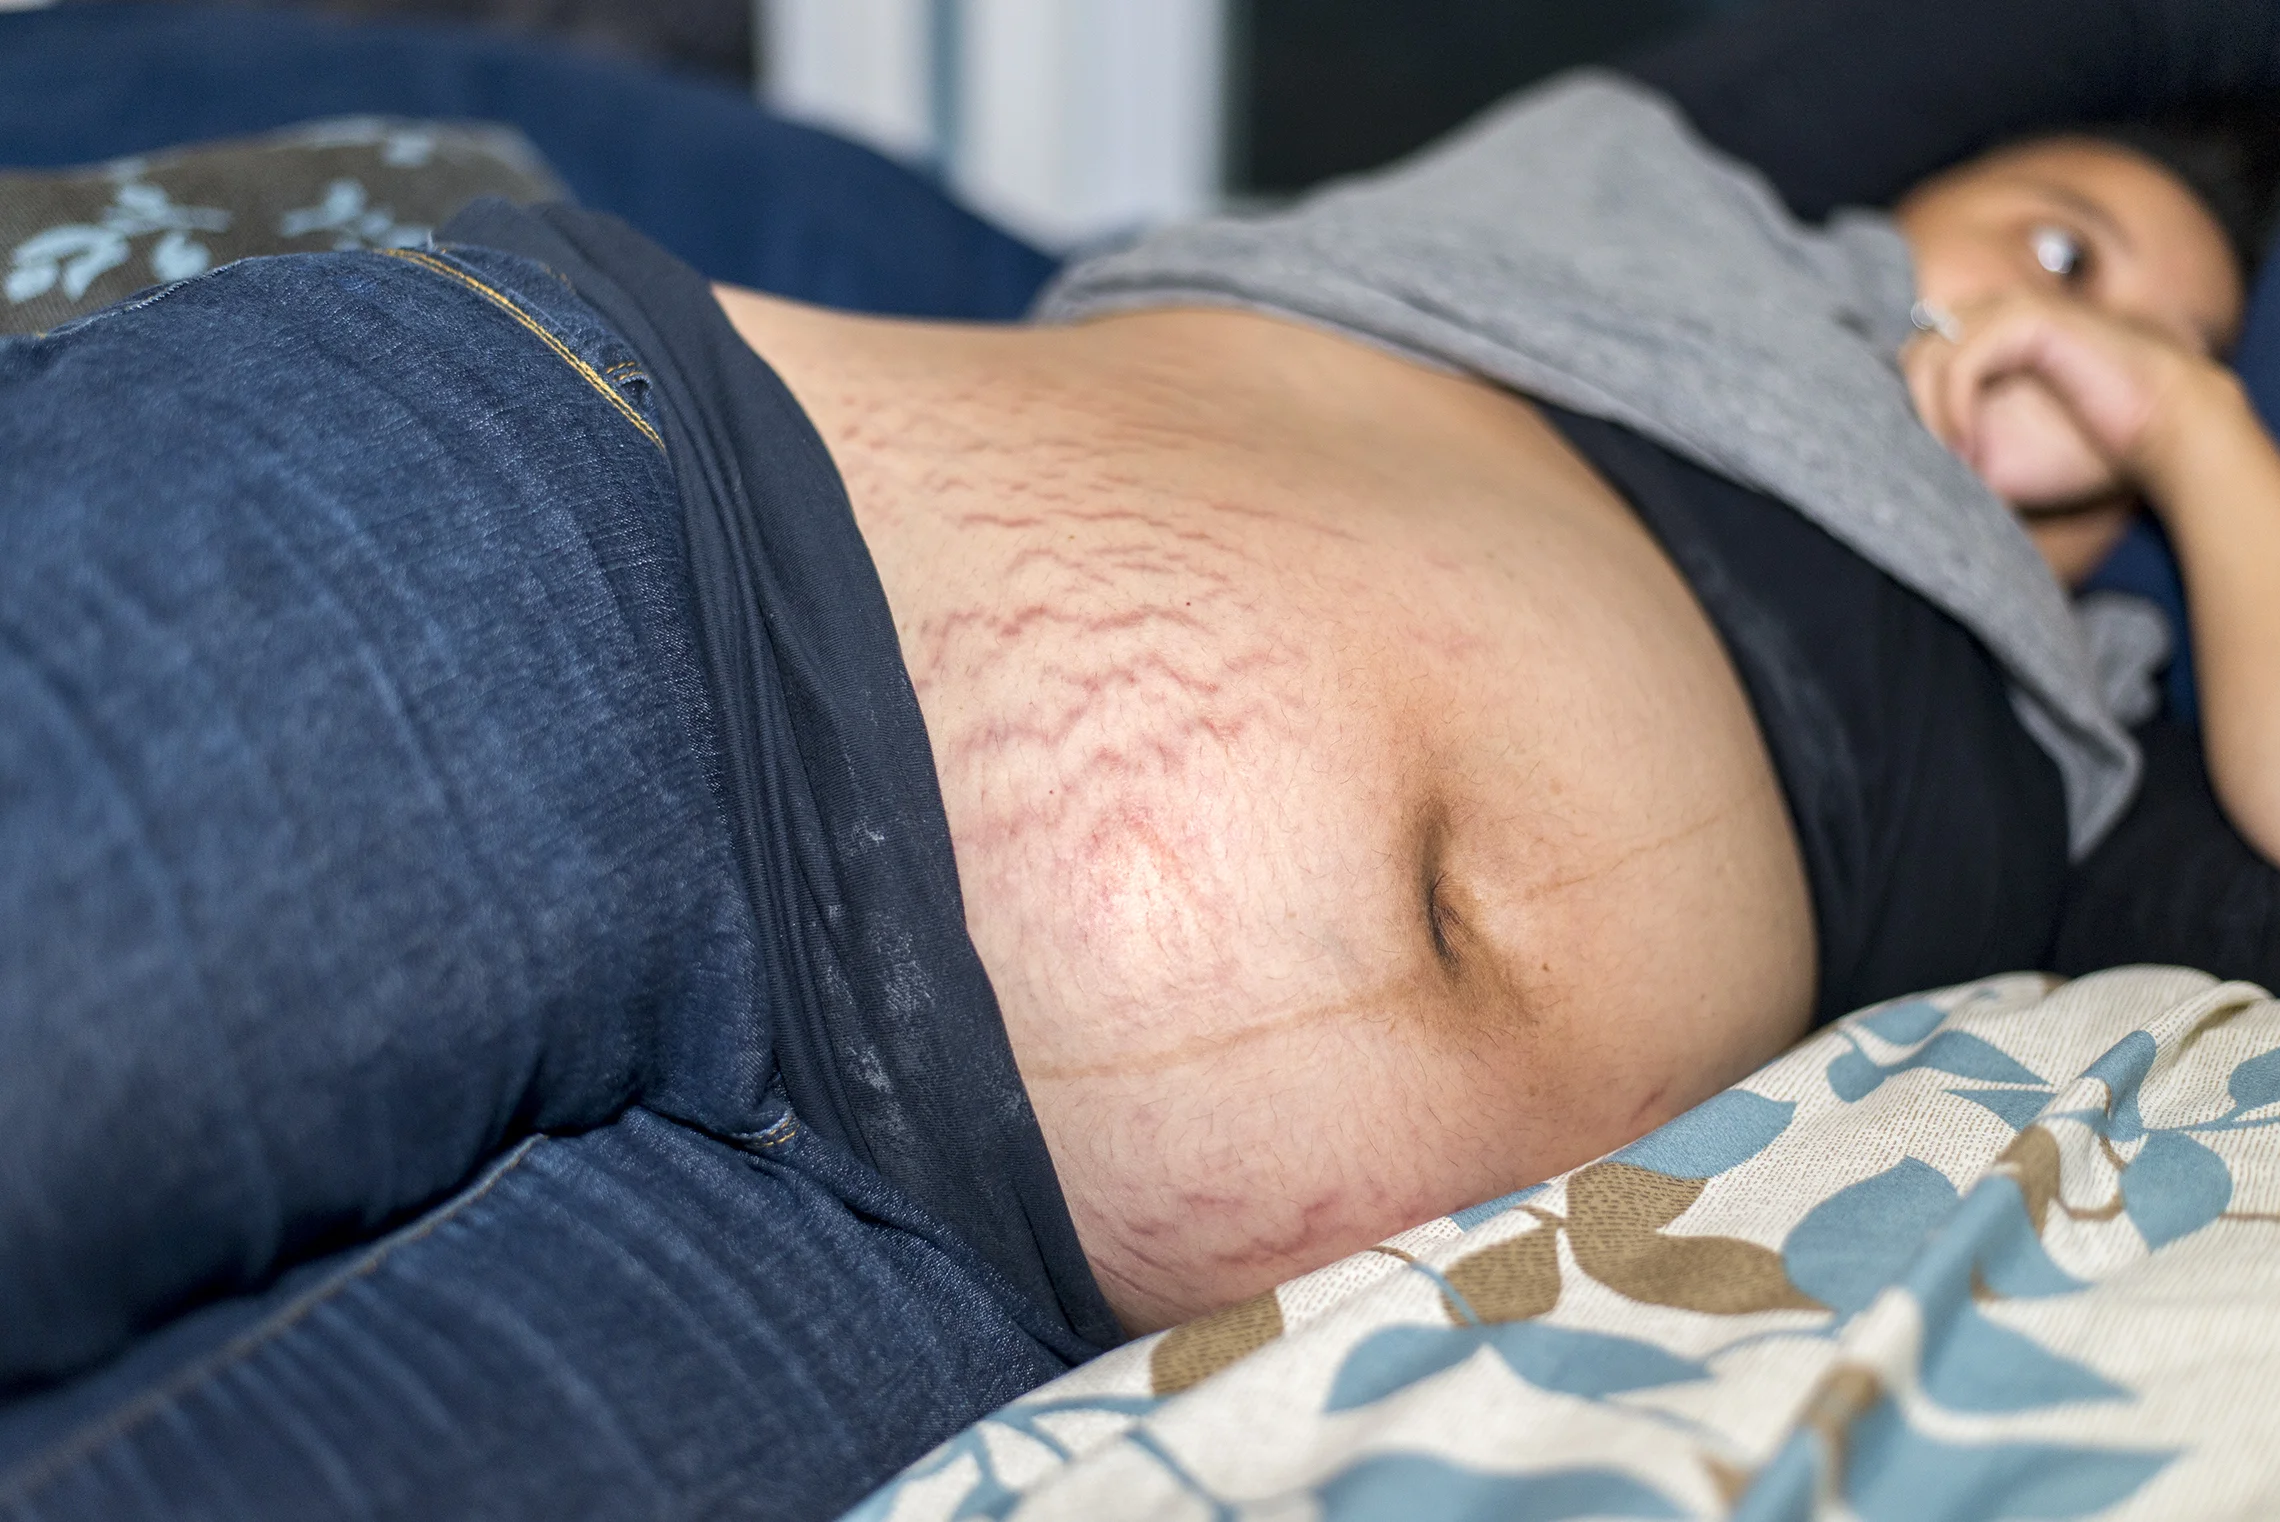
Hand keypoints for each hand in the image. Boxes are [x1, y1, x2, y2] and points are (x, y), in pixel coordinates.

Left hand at [1900, 289, 2230, 514]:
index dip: (1896, 408)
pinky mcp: (2030, 318)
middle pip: (1906, 359)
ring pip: (1925, 357)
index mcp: (1978, 342)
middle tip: (1931, 468)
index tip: (1904, 462)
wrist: (2161, 436)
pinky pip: (1962, 361)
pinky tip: (1967, 448)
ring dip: (1928, 418)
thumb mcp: (1991, 461)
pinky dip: (1953, 409)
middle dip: (1907, 417)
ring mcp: (2008, 310)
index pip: (1907, 361)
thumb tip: (1880, 478)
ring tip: (1954, 464)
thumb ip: (1940, 454)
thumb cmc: (2079, 451)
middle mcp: (1986, 317)